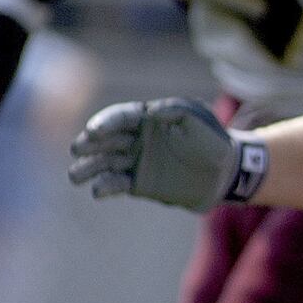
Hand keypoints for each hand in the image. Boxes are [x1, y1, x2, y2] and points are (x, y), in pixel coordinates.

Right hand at [68, 99, 266, 211]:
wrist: (226, 172)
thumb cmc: (213, 140)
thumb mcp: (198, 118)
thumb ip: (175, 111)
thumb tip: (152, 112)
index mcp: (147, 118)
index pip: (120, 117)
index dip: (105, 123)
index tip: (94, 131)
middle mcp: (135, 138)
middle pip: (105, 140)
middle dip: (89, 144)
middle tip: (78, 150)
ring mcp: (135, 161)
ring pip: (104, 163)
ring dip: (88, 168)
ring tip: (75, 176)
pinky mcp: (138, 183)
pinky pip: (116, 184)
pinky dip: (105, 187)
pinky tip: (97, 191)